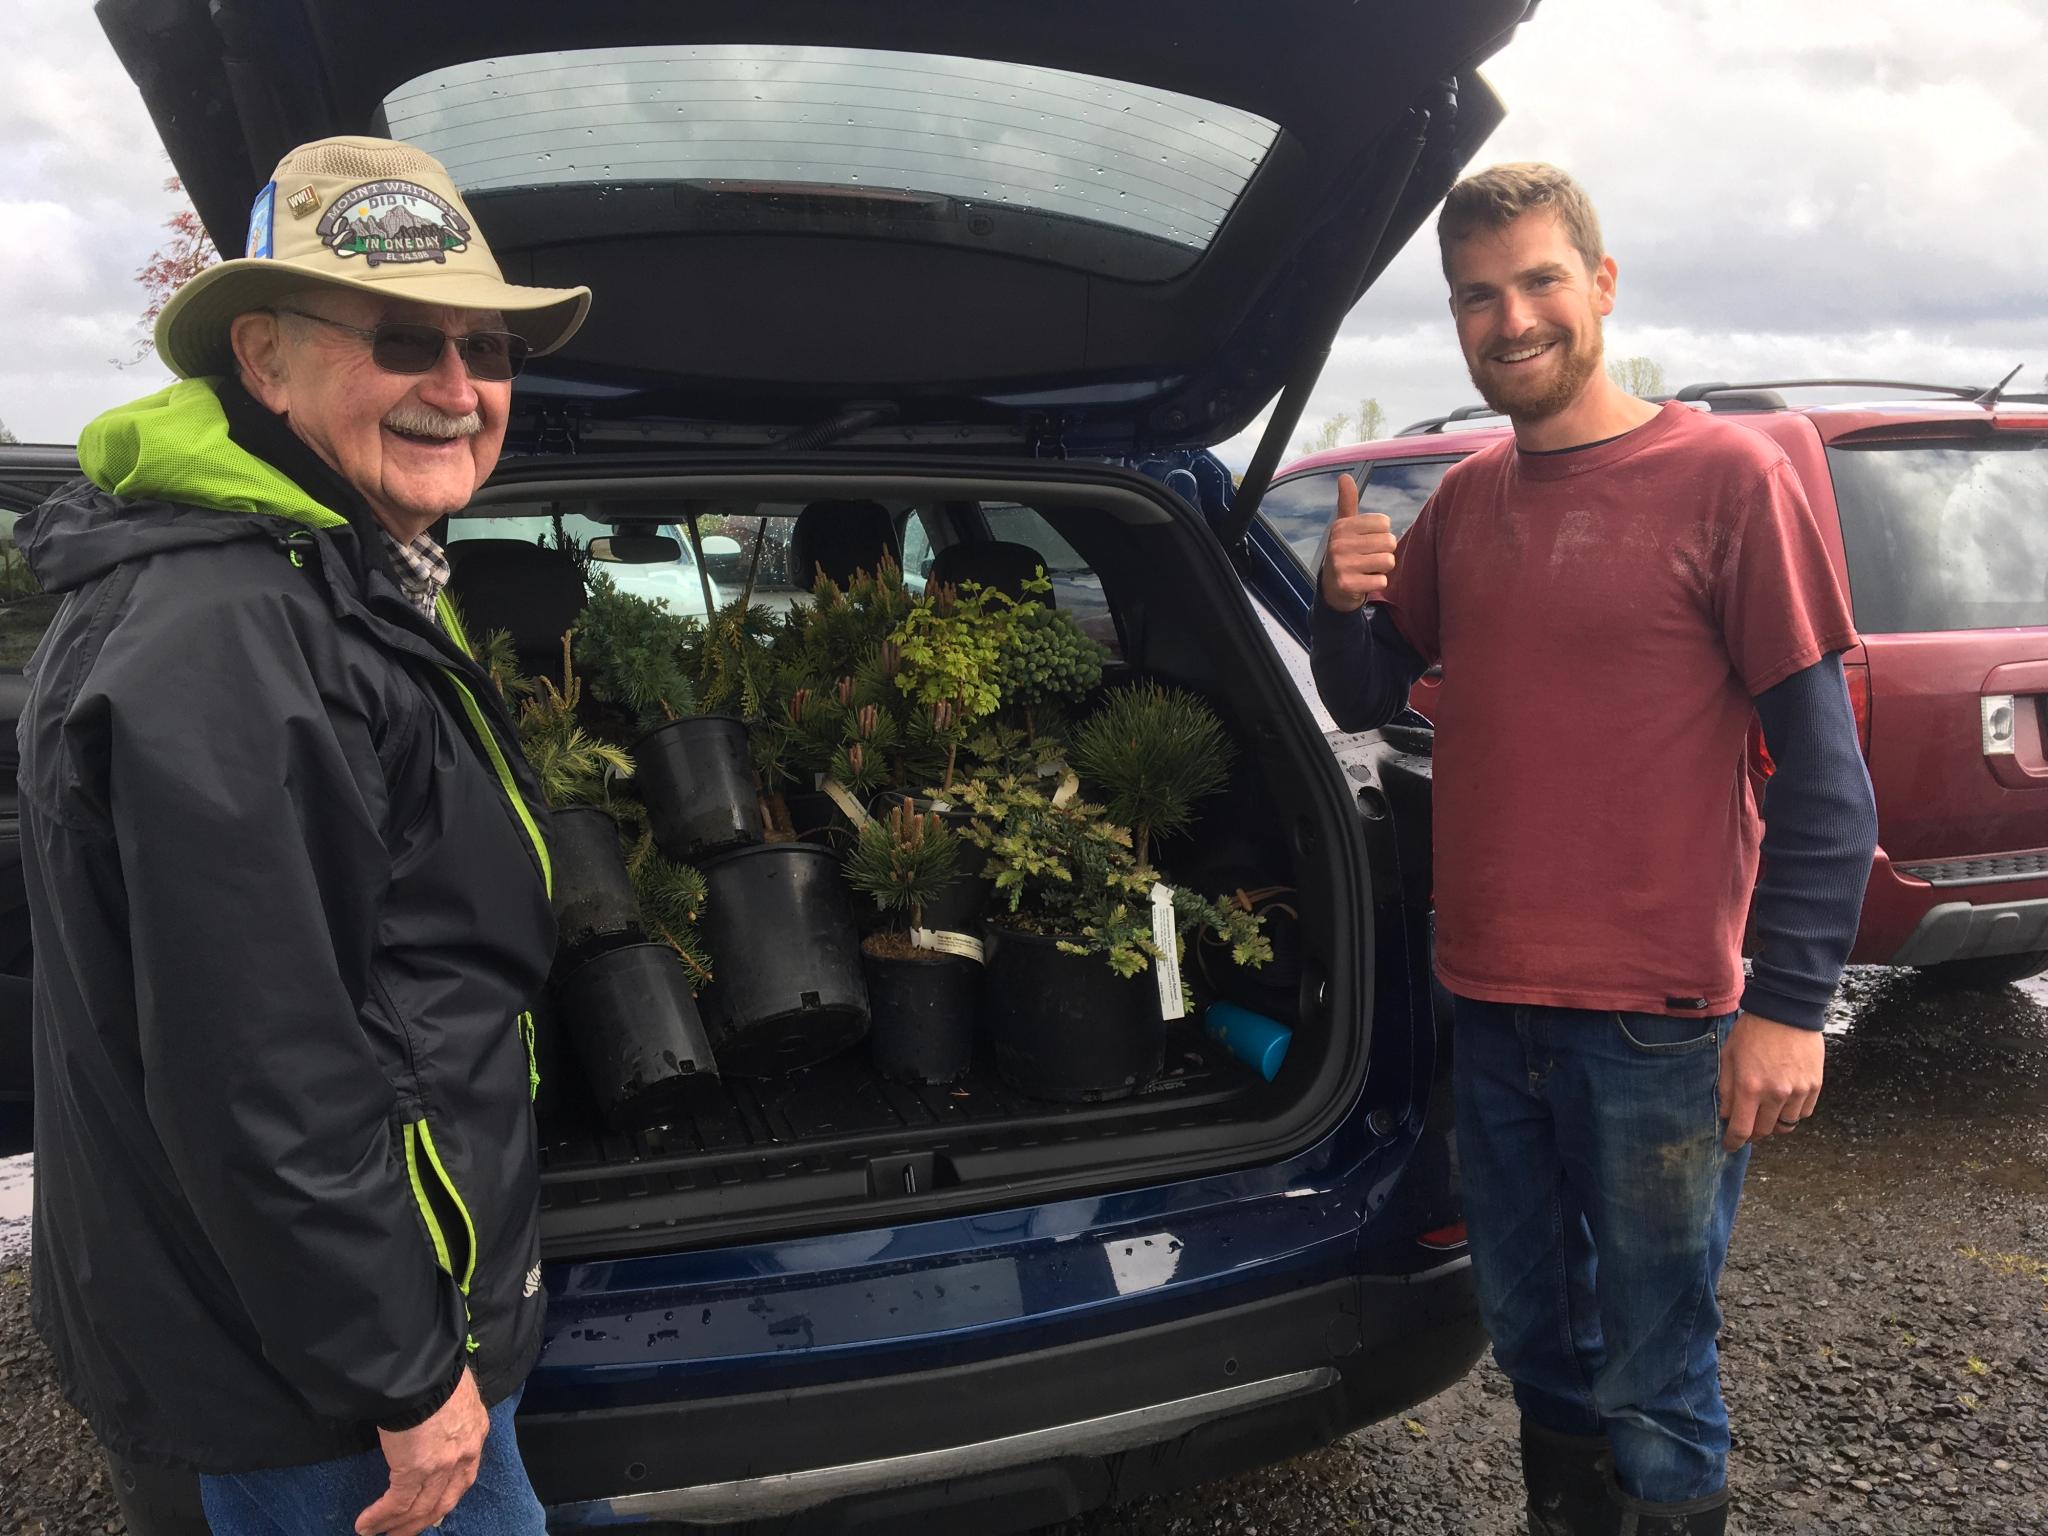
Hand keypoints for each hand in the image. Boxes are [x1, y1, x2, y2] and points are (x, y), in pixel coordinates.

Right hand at [356, 1367, 487, 1535]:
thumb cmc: (437, 1370)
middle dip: (421, 1521)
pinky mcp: (415, 1470)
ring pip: (420, 1509)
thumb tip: (433, 1419)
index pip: (464, 1476)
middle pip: (444, 1501)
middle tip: (402, 1532)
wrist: (424, 1369)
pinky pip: (397, 1504)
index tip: (433, 1511)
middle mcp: (464, 1454)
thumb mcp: (455, 1390)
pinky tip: (366, 1525)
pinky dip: (380, 1517)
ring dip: (396, 1525)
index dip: (446, 1497)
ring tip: (376, 1533)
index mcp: (475, 1432)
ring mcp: (442, 1465)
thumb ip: (450, 1412)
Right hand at [1319, 472, 1397, 611]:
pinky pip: (1382, 581)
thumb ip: (1347, 501)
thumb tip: (1344, 476)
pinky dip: (1377, 583)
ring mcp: (1342, 565)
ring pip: (1388, 561)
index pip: (1385, 523)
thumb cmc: (1345, 552)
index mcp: (1342, 526)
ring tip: (1367, 569)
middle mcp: (1339, 543)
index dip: (1381, 534)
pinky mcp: (1347, 584)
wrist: (1332, 587)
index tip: (1366, 541)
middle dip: (1384, 552)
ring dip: (1382, 568)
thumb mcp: (1345, 526)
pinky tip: (1364, 581)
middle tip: (1368, 558)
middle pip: (1389, 542)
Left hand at [1718, 1011, 1823, 1150]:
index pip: (1742, 1129)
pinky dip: (1792, 1113)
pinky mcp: (1815, 1086)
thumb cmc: (1752, 1031)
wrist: (1786, 1011)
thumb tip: (1727, 1115)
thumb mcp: (1729, 1056)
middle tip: (1747, 1125)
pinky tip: (1784, 1101)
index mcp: (1750, 1087)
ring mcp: (1798, 1091)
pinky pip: (1803, 1113)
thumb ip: (1727, 1089)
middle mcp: (1776, 1094)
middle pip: (1764, 1131)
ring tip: (1766, 1111)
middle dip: (1753, 1132)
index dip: (1734, 1142)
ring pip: (1786, 1125)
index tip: (1730, 1146)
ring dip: (1773, 1123)